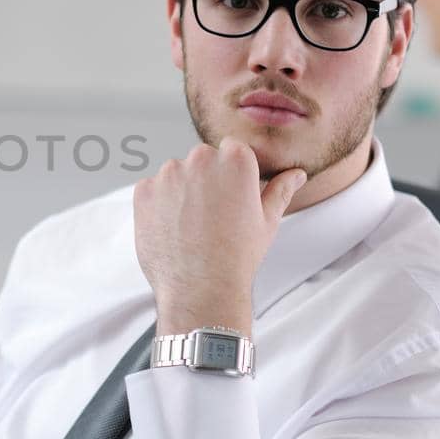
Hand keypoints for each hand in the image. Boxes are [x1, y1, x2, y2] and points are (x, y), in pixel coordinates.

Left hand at [132, 138, 306, 336]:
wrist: (201, 288)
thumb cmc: (237, 257)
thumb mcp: (267, 221)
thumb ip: (280, 190)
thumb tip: (295, 174)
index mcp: (236, 159)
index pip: (232, 150)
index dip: (231, 174)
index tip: (230, 196)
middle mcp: (200, 159)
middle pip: (202, 160)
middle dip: (206, 181)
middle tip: (213, 216)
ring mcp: (169, 174)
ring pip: (176, 175)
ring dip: (181, 191)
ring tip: (192, 226)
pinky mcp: (144, 191)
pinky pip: (152, 189)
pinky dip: (159, 204)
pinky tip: (173, 228)